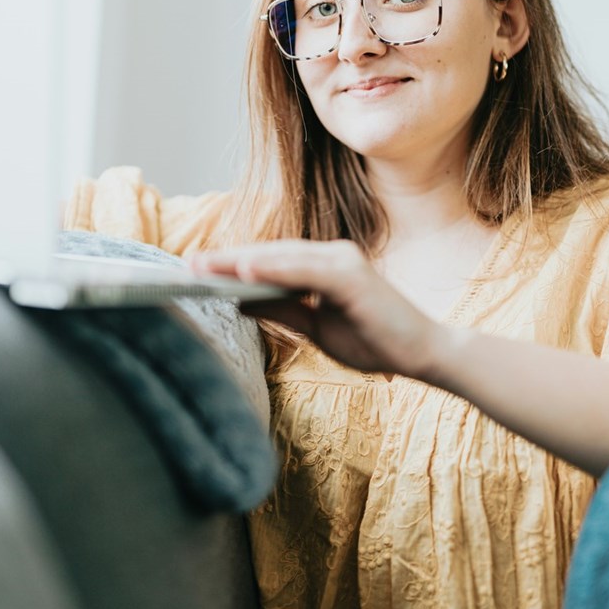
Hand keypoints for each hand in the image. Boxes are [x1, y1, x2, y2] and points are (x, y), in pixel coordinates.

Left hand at [191, 240, 441, 379]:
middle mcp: (333, 256)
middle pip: (271, 254)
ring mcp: (343, 262)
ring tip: (205, 265)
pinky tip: (244, 269)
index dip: (234, 265)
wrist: (421, 354)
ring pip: (282, 257)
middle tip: (188, 264)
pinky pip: (305, 270)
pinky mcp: (351, 275)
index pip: (271, 262)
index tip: (197, 270)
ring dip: (241, 260)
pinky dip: (274, 268)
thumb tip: (241, 300)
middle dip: (228, 260)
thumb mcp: (317, 327)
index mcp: (324, 267)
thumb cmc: (375, 340)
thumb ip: (283, 310)